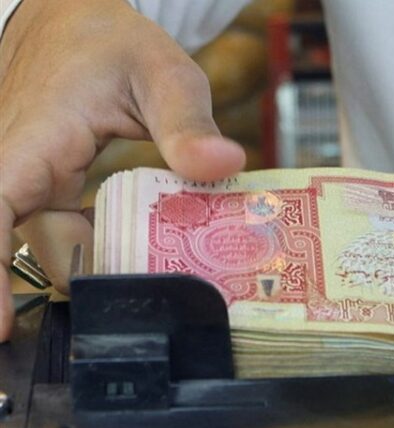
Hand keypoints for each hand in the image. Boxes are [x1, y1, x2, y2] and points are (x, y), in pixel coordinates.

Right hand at [0, 0, 245, 339]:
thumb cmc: (109, 39)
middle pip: (49, 250)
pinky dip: (108, 239)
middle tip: (168, 287)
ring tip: (173, 262)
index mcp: (32, 143)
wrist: (77, 18)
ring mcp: (34, 182)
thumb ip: (187, 121)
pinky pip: (73, 229)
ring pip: (65, 244)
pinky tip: (152, 238)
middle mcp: (22, 171)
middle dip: (100, 277)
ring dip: (112, 258)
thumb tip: (224, 164)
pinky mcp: (51, 187)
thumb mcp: (162, 73)